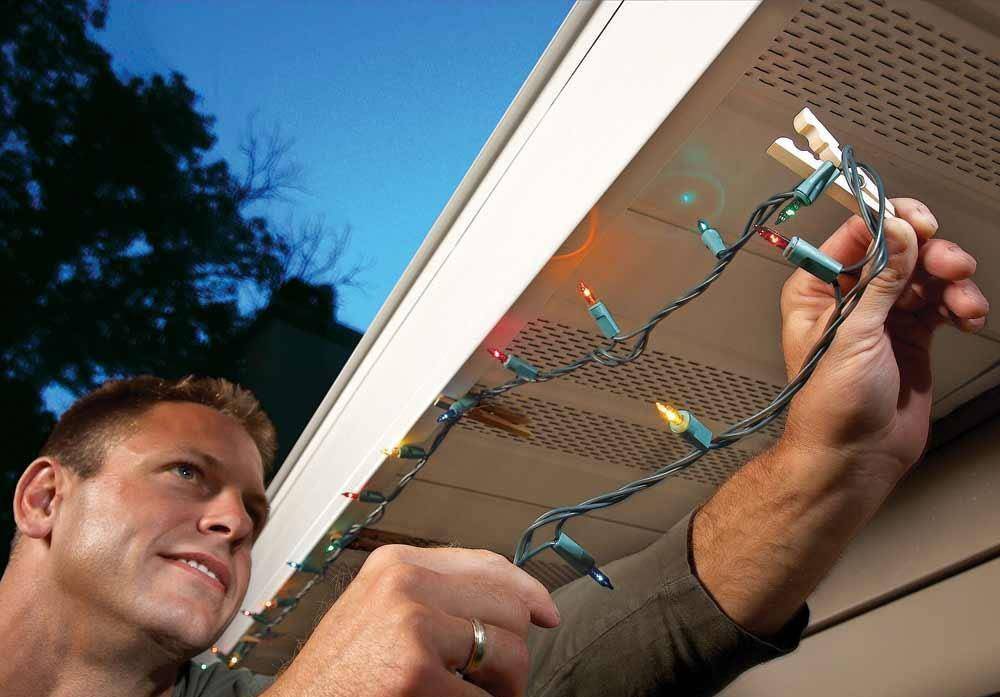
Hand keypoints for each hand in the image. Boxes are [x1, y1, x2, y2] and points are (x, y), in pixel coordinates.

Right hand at [264, 544, 558, 696]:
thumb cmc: (338, 677)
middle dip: (510, 652)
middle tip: (488, 684)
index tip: (547, 612)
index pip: (488, 563)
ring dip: (502, 689)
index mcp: (396, 563)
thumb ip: (436, 598)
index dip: (527, 590)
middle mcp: (404, 583)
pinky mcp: (416, 672)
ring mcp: (411, 625)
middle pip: (508, 608)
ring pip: (510, 653)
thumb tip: (519, 604)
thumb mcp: (379, 614)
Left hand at [778, 198, 988, 492]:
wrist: (855, 456)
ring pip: (925, 275)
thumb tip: (898, 232)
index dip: (891, 223)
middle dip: (930, 253)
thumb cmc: (831, 405)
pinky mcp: (912, 335)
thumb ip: (880, 280)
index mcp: (816, 289)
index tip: (920, 223)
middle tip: (951, 264)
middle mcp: (849, 297)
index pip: (855, 236)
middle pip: (898, 250)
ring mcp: (883, 315)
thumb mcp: (853, 334)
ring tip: (964, 302)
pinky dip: (959, 305)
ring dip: (952, 282)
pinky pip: (941, 304)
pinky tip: (967, 317)